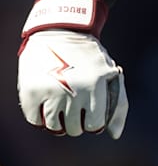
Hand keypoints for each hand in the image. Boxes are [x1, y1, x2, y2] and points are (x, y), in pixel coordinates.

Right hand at [18, 0, 127, 138]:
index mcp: (96, 85)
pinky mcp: (31, 90)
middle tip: (75, 109)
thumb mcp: (111, 75)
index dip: (93, 124)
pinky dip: (40, 117)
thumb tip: (114, 135)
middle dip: (76, 123)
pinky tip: (47, 105)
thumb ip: (119, 105)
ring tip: (61, 108)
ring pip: (54, 127)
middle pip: (74, 128)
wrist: (62, 30)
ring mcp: (50, 91)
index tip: (90, 115)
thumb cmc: (91, 58)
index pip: (95, 125)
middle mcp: (73, 90)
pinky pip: (35, 120)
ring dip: (58, 122)